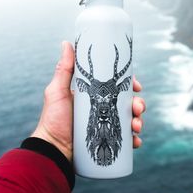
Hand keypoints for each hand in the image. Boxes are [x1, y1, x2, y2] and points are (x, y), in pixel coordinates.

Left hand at [32, 42, 145, 161]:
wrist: (53, 149)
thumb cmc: (53, 119)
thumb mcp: (57, 91)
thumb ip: (64, 69)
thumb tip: (66, 42)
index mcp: (94, 95)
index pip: (116, 85)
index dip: (130, 84)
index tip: (137, 85)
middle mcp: (102, 109)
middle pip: (128, 103)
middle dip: (138, 104)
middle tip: (138, 108)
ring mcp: (106, 125)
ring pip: (131, 120)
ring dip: (139, 121)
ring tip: (136, 126)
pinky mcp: (108, 140)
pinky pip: (127, 139)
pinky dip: (134, 139)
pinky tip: (135, 141)